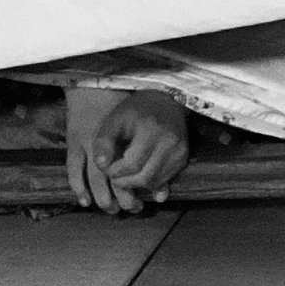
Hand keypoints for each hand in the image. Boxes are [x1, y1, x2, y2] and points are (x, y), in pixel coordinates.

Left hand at [66, 89, 187, 212]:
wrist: (166, 101)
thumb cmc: (136, 110)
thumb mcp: (114, 119)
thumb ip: (104, 141)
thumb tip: (101, 164)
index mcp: (151, 130)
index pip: (131, 164)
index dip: (114, 171)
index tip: (106, 167)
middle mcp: (170, 142)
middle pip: (144, 177)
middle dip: (124, 182)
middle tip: (114, 175)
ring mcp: (179, 151)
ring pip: (154, 182)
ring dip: (136, 184)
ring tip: (125, 174)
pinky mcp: (183, 158)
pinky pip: (164, 180)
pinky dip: (149, 182)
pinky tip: (140, 173)